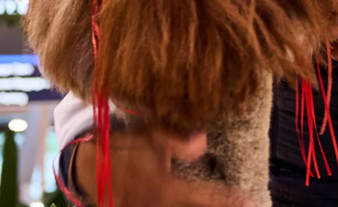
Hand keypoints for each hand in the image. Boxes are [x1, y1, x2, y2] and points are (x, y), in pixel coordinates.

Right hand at [73, 130, 249, 206]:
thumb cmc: (124, 148)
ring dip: (202, 206)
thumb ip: (178, 141)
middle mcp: (157, 206)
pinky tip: (201, 203)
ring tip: (232, 204)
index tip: (249, 200)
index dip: (227, 200)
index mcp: (164, 189)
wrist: (88, 166)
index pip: (204, 198)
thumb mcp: (150, 137)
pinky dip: (183, 206)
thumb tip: (203, 142)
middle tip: (247, 205)